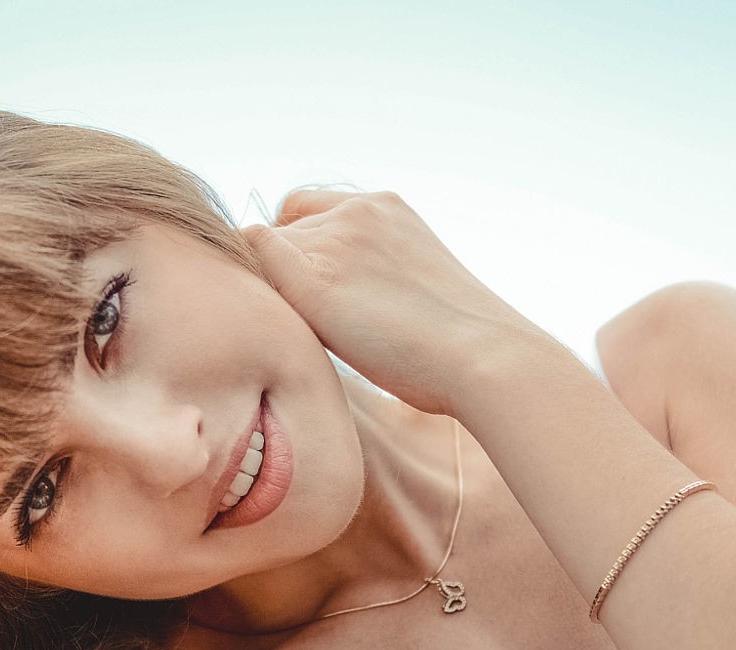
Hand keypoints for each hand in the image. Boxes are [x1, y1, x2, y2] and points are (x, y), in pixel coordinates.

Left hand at [241, 189, 540, 417]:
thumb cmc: (459, 349)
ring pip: (266, 253)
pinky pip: (252, 261)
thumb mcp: (417, 287)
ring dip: (275, 289)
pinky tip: (278, 328)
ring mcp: (333, 239)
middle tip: (311, 323)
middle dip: (286, 270)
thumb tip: (347, 303)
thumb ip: (375, 275)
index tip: (316, 294)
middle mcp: (355, 210)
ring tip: (307, 336)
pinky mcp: (312, 277)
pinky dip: (257, 291)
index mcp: (386, 207)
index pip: (310, 209)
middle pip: (284, 230)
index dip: (301, 246)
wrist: (483, 356)